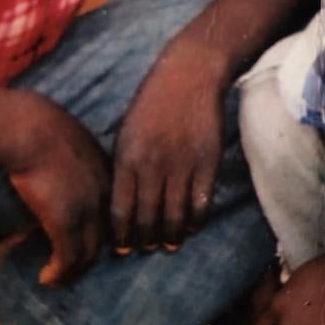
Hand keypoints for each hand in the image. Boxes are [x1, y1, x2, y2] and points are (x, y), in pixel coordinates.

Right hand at [8, 98, 110, 285]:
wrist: (29, 128)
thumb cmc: (38, 125)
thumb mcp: (66, 138)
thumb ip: (69, 156)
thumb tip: (54, 164)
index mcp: (106, 173)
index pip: (112, 212)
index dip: (99, 230)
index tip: (84, 242)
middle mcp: (103, 195)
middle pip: (105, 237)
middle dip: (89, 257)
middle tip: (72, 269)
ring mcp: (86, 211)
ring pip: (88, 253)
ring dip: (72, 271)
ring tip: (57, 279)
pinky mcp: (65, 222)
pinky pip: (67, 258)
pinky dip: (58, 273)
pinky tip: (46, 278)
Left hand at [111, 43, 223, 251]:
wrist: (187, 75)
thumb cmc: (151, 102)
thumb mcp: (126, 130)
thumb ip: (122, 165)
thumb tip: (118, 202)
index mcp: (126, 157)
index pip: (120, 210)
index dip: (120, 235)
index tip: (121, 248)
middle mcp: (152, 165)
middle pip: (146, 219)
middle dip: (144, 240)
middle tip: (144, 249)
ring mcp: (181, 165)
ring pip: (174, 217)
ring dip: (170, 236)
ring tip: (167, 244)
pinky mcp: (207, 164)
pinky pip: (200, 205)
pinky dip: (195, 222)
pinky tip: (190, 227)